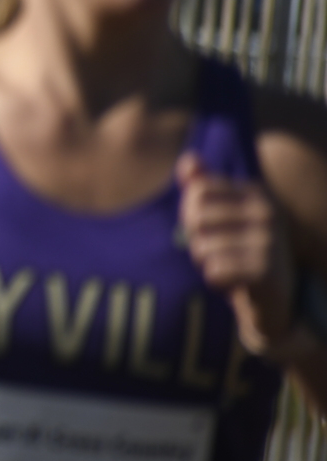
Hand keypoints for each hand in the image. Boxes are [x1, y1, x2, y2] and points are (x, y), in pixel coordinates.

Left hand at [177, 152, 296, 356]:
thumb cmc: (239, 252)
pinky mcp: (267, 271)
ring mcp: (271, 240)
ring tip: (227, 268)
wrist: (272, 301)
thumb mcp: (220, 217)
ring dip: (206, 263)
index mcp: (256, 192)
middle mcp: (268, 211)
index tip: (207, 229)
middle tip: (217, 253)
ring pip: (202, 247)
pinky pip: (214, 270)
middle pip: (196, 217)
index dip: (190, 214)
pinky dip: (215, 280)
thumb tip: (188, 159)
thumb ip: (201, 186)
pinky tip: (234, 283)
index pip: (197, 191)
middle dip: (196, 240)